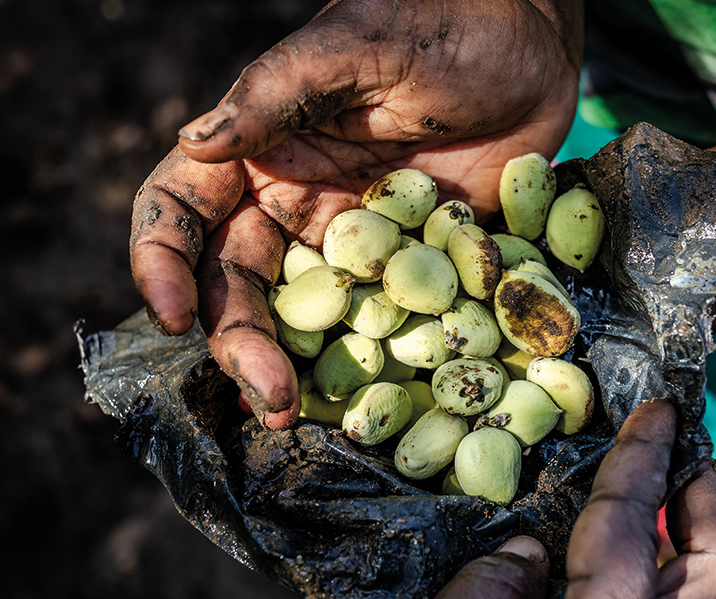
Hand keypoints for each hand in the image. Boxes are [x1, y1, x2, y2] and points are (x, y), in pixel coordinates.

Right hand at [130, 0, 582, 427]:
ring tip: (300, 418)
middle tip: (269, 399)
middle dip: (240, 345)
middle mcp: (296, 210)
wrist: (528, 47)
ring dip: (297, 373)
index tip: (173, 315)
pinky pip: (383, 325)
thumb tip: (196, 141)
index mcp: (262, 156)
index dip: (162, 264)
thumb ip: (279, 92)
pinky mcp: (415, 271)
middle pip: (239, 288)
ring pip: (304, 320)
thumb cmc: (439, 23)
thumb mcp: (358, 46)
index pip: (183, 214)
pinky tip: (379, 402)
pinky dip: (375, 365)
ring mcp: (356, 249)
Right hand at [362, 400, 715, 598]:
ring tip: (652, 491)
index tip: (661, 411)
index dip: (644, 461)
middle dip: (709, 504)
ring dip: (686, 539)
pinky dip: (648, 578)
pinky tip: (606, 556)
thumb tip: (529, 551)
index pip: (631, 533)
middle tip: (682, 451)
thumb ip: (486, 593)